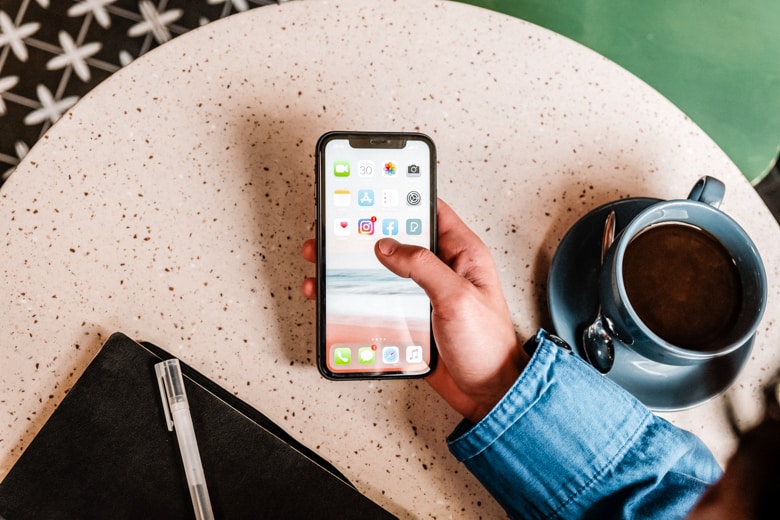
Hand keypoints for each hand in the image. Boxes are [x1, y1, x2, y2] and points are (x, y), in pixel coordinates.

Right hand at [301, 199, 527, 422]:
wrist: (488, 393)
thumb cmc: (488, 346)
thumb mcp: (458, 298)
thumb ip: (423, 267)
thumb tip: (388, 246)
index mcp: (461, 254)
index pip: (429, 211)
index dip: (401, 198)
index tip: (371, 192)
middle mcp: (440, 270)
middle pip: (396, 240)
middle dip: (364, 233)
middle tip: (334, 229)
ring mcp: (422, 294)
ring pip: (380, 271)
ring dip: (352, 267)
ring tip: (322, 261)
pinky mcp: (409, 318)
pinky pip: (377, 300)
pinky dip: (353, 298)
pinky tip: (335, 298)